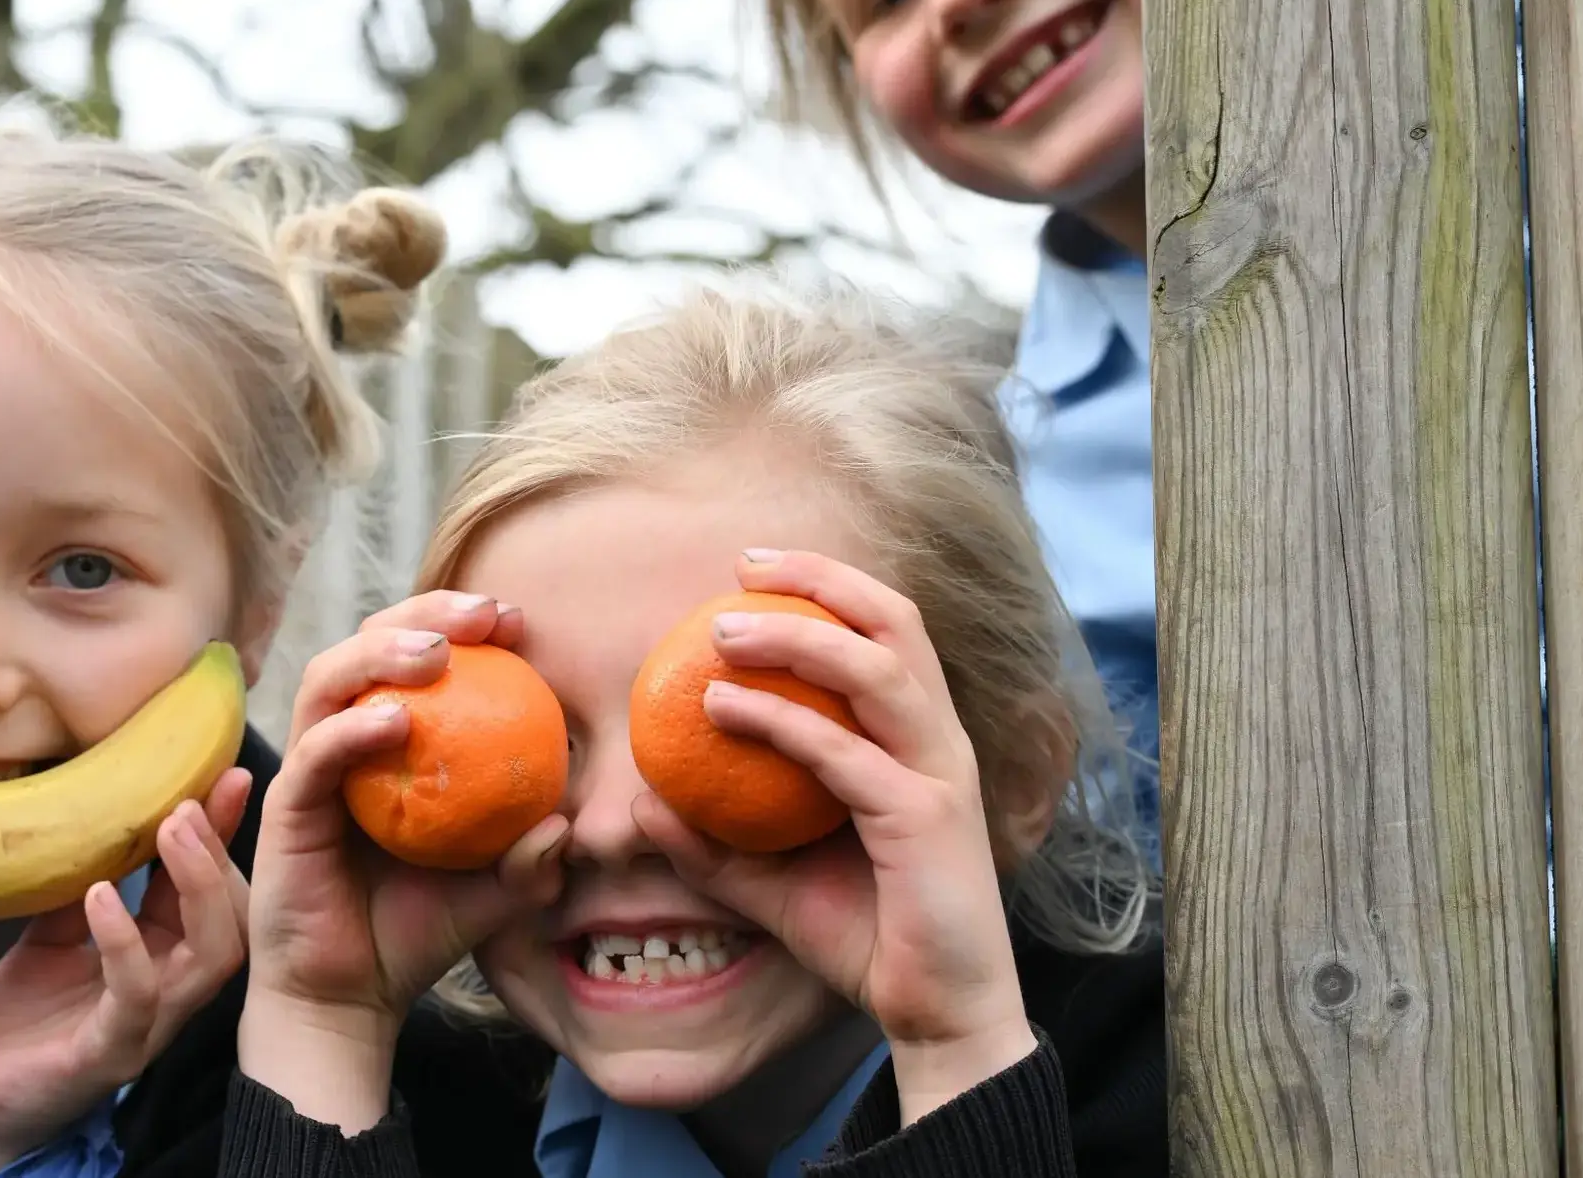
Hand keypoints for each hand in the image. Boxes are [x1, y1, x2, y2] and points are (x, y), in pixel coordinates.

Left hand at [0, 769, 253, 1177]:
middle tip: (192, 799)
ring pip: (209, 959)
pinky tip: (101, 897)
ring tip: (168, 830)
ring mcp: (145, 1028)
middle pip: (232, 923)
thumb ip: (80, 887)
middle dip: (220, 855)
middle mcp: (169, 995)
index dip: (221, 834)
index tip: (224, 772)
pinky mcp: (106, 1054)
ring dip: (196, 887)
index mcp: (161, 962)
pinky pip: (135, 996)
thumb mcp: (52, 937)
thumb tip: (90, 810)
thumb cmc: (21, 1026)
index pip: (209, 891)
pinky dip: (124, 942)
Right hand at [237, 592, 568, 1130]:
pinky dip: (350, 728)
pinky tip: (394, 721)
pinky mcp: (285, 804)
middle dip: (427, 612)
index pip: (420, 657)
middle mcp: (347, 739)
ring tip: (436, 654)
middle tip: (487, 615)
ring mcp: (312, 767)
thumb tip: (566, 823)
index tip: (519, 623)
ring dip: (380, 651)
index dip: (465, 626)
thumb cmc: (418, 931)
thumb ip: (531, 861)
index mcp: (394, 740)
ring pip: (329, 676)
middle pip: (370, 640)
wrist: (353, 994)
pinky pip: (314, 750)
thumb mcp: (495, 895)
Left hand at [630, 550, 1037, 1123]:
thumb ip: (715, 843)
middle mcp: (937, 742)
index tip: (749, 568)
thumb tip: (645, 808)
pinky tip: (721, 709)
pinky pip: (844, 752)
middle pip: (895, 621)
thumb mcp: (772, 883)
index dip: (826, 583)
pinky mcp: (925, 818)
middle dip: (819, 578)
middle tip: (741, 568)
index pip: (886, 631)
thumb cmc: (868, 939)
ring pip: (876, 668)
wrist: (937, 1015)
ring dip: (795, 635)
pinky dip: (781, 721)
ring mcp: (937, 775)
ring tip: (720, 629)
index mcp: (917, 740)